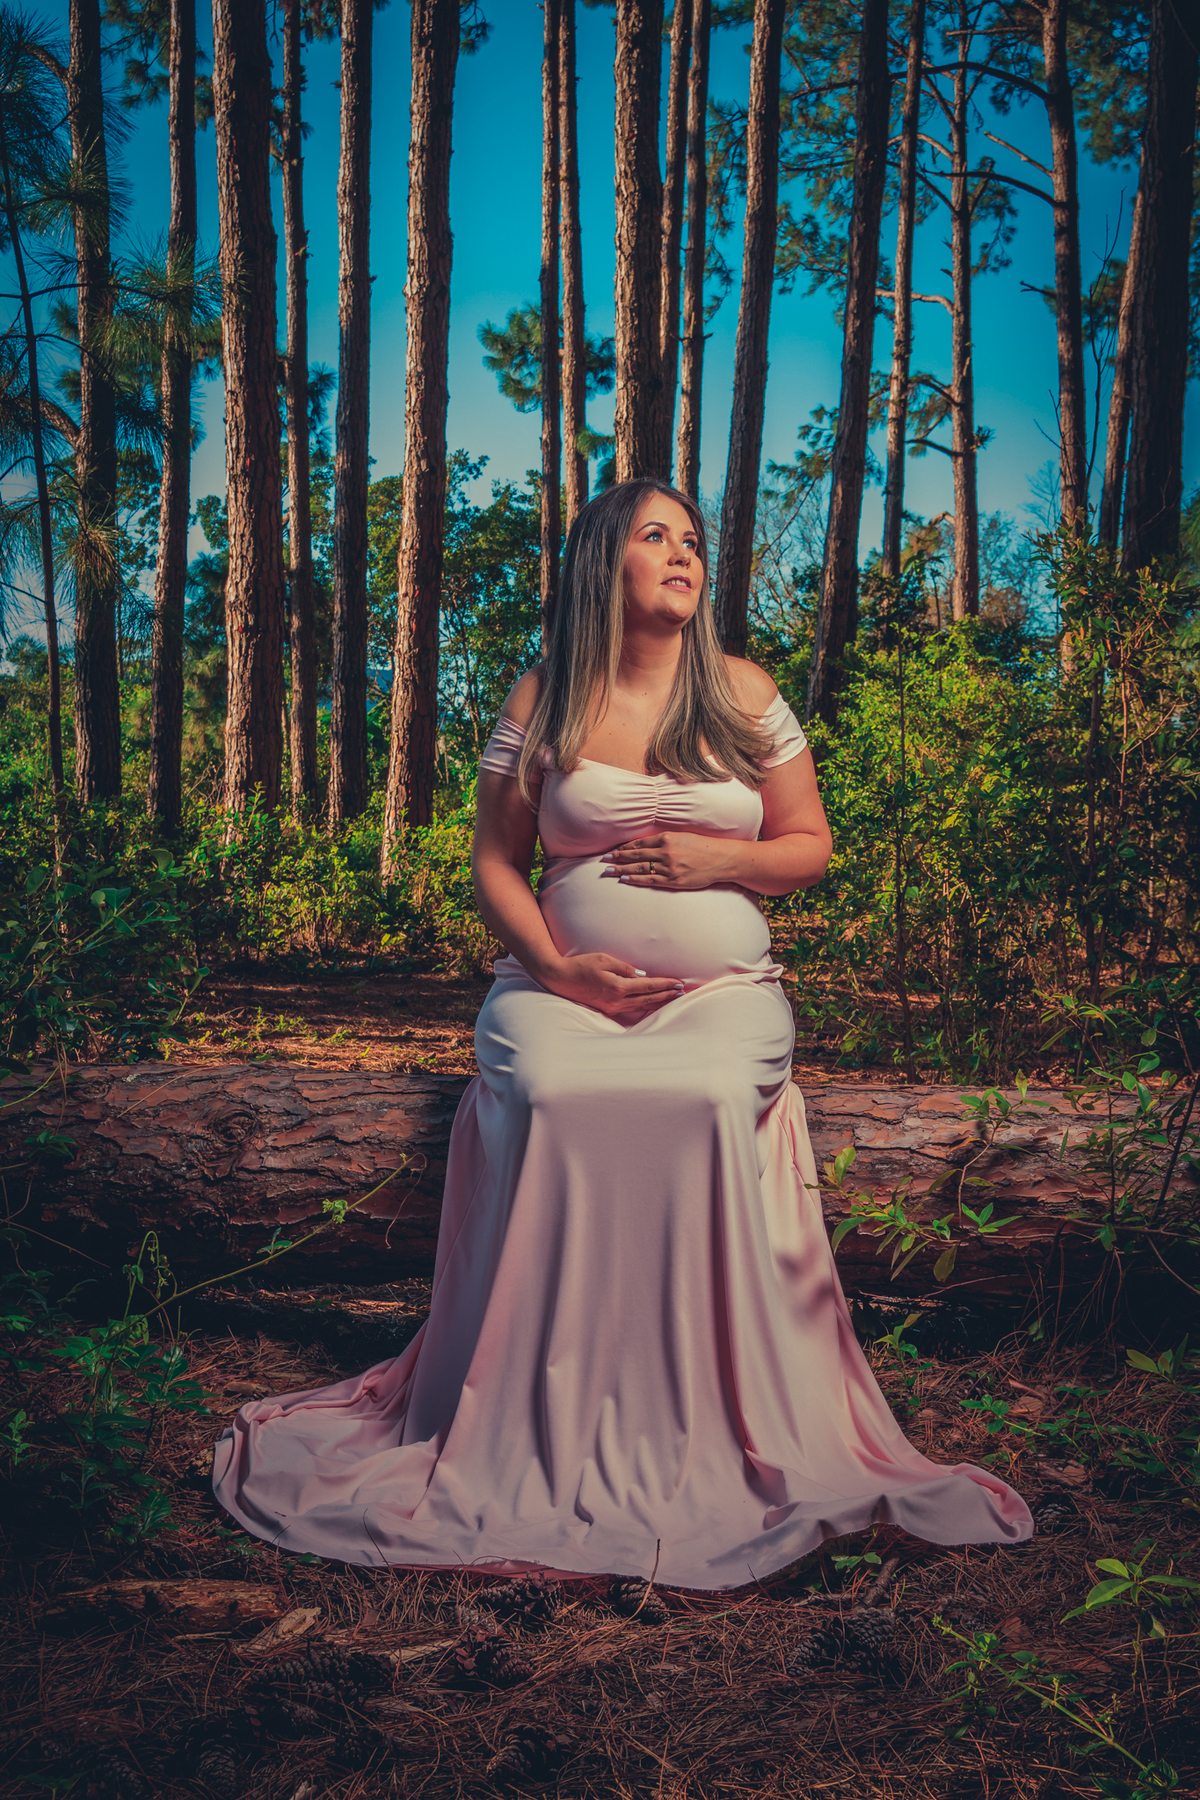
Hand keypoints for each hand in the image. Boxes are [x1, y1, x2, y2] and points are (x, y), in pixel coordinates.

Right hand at [537, 952, 683, 1018]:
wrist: (559, 979)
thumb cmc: (580, 965)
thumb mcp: (604, 959)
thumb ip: (624, 968)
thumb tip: (642, 975)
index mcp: (618, 987)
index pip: (648, 987)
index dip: (665, 985)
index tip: (679, 983)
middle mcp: (617, 1000)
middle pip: (648, 1000)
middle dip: (666, 996)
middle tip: (682, 992)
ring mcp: (612, 1007)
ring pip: (641, 1007)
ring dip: (658, 1002)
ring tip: (672, 998)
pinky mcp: (607, 1008)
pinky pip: (631, 1009)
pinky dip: (645, 1006)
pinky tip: (652, 1004)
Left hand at [601, 831, 737, 891]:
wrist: (722, 859)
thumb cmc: (704, 846)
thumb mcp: (683, 836)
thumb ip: (665, 840)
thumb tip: (646, 845)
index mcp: (667, 838)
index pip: (640, 843)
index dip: (624, 847)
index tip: (613, 850)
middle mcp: (666, 852)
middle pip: (635, 855)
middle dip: (617, 857)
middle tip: (603, 860)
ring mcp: (669, 867)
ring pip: (639, 868)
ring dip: (622, 869)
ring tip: (608, 870)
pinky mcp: (674, 880)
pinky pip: (650, 880)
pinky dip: (635, 879)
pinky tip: (624, 878)